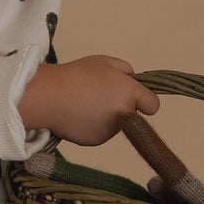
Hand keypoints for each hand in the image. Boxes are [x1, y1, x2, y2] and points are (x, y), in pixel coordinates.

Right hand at [19, 56, 159, 145]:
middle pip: (131, 115)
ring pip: (114, 125)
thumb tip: (132, 79)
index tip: (135, 99)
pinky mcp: (95, 141)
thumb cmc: (77, 75)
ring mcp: (110, 131)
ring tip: (83, 104)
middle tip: (98, 95)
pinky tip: (77, 116)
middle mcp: (124, 115)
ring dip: (104, 117)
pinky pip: (98, 133)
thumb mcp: (103, 62)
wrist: (49, 97)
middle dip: (120, 107)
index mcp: (129, 93)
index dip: (144, 101)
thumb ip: (124, 69)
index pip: (153, 105)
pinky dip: (90, 126)